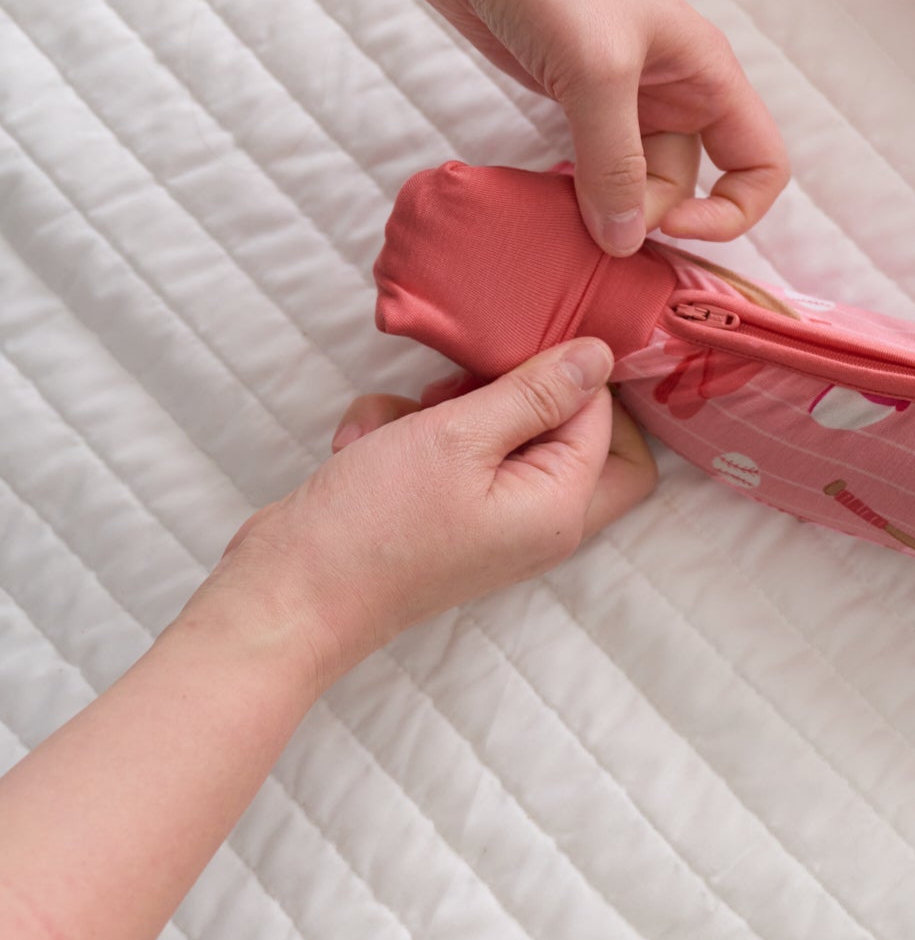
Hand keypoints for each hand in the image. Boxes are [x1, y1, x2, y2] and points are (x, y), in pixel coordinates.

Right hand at [197, 339, 656, 692]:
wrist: (285, 594)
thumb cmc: (377, 521)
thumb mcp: (461, 435)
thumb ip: (538, 392)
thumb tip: (602, 356)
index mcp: (562, 507)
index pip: (604, 418)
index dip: (566, 375)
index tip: (516, 345)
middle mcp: (540, 521)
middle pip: (572, 433)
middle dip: (525, 392)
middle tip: (477, 375)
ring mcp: (493, 520)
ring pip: (500, 432)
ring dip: (447, 408)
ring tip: (405, 415)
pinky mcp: (448, 512)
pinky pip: (450, 452)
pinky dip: (408, 433)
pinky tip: (366, 439)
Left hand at [390, 0, 789, 256]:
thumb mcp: (597, 71)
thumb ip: (616, 163)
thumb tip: (626, 241)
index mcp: (705, 73)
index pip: (760, 163)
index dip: (731, 210)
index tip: (667, 227)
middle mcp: (672, 88)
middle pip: (689, 183)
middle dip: (649, 214)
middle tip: (592, 222)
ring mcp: (618, 92)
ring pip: (634, 176)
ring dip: (607, 206)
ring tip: (563, 218)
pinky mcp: (567, 92)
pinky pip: (589, 160)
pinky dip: (574, 188)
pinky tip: (544, 198)